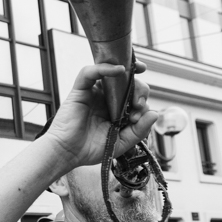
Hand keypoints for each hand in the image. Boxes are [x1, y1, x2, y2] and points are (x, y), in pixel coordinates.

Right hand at [42, 63, 157, 169]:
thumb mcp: (121, 142)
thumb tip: (154, 113)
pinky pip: (91, 72)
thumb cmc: (89, 149)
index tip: (139, 115)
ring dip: (128, 75)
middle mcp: (105, 99)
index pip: (134, 96)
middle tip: (138, 103)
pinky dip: (104, 67)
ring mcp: (93, 93)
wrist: (67, 153)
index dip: (141, 100)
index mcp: (116, 110)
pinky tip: (119, 70)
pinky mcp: (80, 90)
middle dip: (139, 89)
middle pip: (127, 83)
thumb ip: (139, 130)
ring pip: (112, 73)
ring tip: (134, 85)